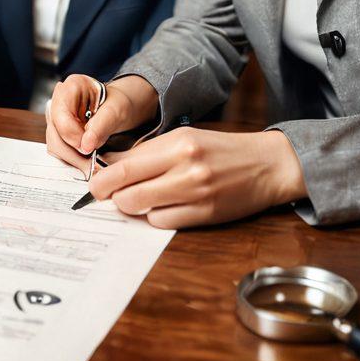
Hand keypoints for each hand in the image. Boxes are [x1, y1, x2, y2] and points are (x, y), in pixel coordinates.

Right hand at [45, 73, 158, 170]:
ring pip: (54, 143)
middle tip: (89, 164)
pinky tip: (85, 159)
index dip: (73, 136)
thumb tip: (85, 145)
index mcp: (71, 87)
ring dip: (71, 157)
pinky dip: (72, 157)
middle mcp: (59, 100)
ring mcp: (56, 116)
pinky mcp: (58, 131)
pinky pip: (59, 148)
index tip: (88, 149)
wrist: (119, 107)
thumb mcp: (116, 111)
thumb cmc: (117, 103)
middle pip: (54, 132)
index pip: (62, 117)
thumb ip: (101, 126)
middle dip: (72, 152)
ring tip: (89, 163)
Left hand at [87, 127, 306, 228]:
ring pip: (142, 209)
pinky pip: (163, 223)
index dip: (102, 177)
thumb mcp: (184, 138)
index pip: (126, 165)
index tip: (93, 182)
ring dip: (132, 206)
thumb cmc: (220, 149)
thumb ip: (149, 152)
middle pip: (128, 190)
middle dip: (110, 195)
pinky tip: (161, 207)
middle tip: (106, 195)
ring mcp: (196, 194)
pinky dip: (154, 217)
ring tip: (136, 198)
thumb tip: (111, 165)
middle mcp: (186, 167)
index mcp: (178, 143)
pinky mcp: (205, 215)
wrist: (265, 165)